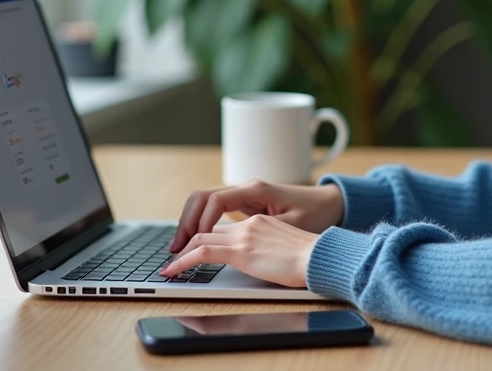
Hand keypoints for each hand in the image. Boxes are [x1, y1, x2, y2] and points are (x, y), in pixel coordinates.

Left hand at [159, 214, 319, 287]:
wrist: (322, 255)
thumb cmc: (311, 255)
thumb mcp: (286, 244)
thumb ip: (268, 245)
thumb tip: (258, 259)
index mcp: (260, 220)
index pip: (223, 224)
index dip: (203, 233)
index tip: (193, 247)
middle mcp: (250, 222)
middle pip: (207, 227)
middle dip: (186, 240)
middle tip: (174, 255)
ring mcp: (245, 234)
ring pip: (200, 237)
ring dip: (181, 252)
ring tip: (170, 266)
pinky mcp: (242, 250)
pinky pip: (203, 252)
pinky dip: (184, 261)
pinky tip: (174, 271)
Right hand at [168, 179, 344, 252]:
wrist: (331, 204)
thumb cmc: (316, 213)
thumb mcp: (292, 225)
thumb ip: (264, 232)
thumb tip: (237, 242)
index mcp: (256, 190)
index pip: (215, 200)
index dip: (199, 221)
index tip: (191, 243)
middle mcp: (247, 188)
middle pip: (202, 197)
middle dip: (185, 221)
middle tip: (175, 248)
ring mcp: (245, 195)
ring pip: (205, 201)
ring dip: (189, 221)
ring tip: (179, 246)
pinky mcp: (247, 203)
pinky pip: (215, 209)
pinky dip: (201, 222)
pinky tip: (195, 239)